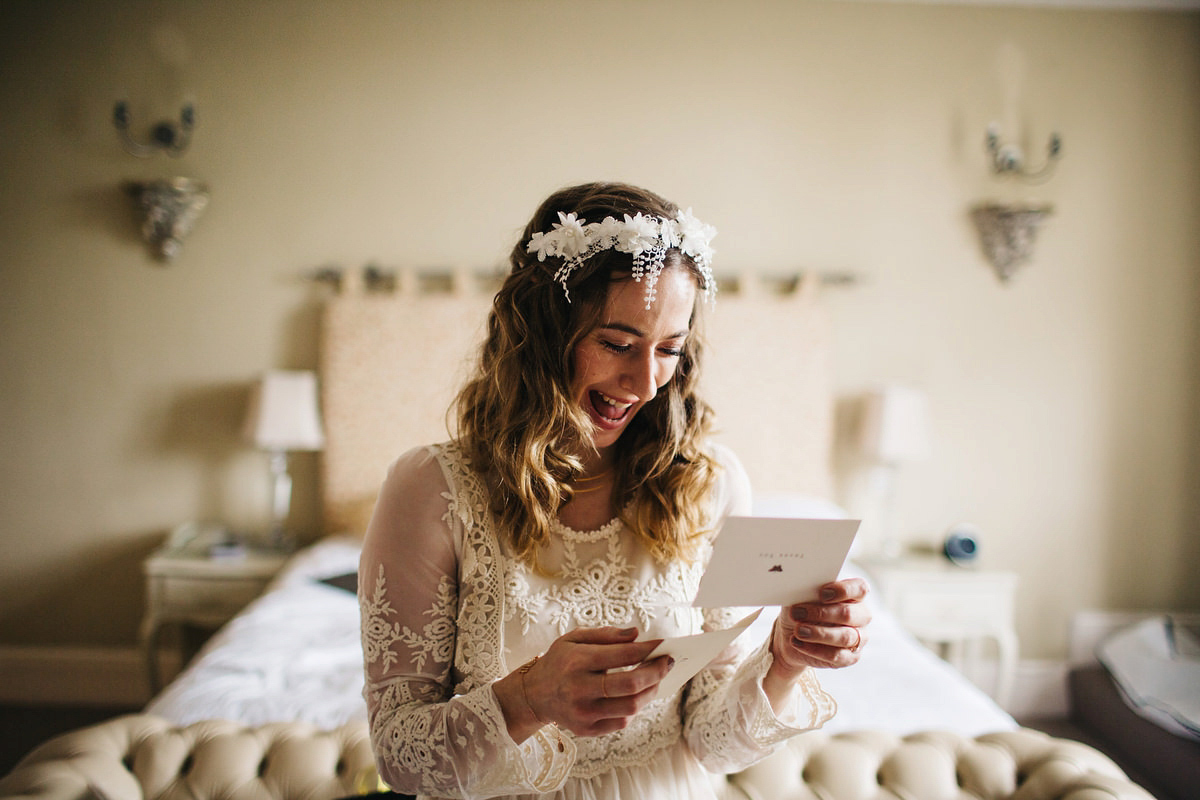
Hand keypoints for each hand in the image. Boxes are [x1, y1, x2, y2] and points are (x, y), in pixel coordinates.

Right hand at [499, 626, 672, 739]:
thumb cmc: (560, 661)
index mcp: (577, 661)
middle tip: (669, 662)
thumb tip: (636, 634)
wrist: (533, 695)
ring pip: (630, 707)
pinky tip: (638, 695)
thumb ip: (606, 634)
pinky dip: (635, 708)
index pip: (622, 655)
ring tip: (657, 679)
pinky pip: (622, 722)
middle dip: (656, 672)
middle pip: (630, 685)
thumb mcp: (574, 638)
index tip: (663, 644)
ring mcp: (583, 713)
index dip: (647, 650)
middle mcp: (579, 689)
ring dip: (651, 692)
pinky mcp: (586, 730)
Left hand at [770, 577, 870, 678]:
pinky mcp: (850, 657)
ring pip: (844, 637)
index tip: (822, 593)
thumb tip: (800, 586)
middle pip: (849, 614)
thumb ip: (807, 591)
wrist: (791, 635)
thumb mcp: (801, 597)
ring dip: (818, 634)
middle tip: (798, 613)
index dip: (843, 590)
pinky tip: (798, 642)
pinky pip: (837, 656)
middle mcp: (860, 616)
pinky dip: (815, 649)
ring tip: (798, 630)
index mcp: (853, 596)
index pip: (860, 588)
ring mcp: (858, 638)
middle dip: (822, 613)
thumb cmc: (801, 610)